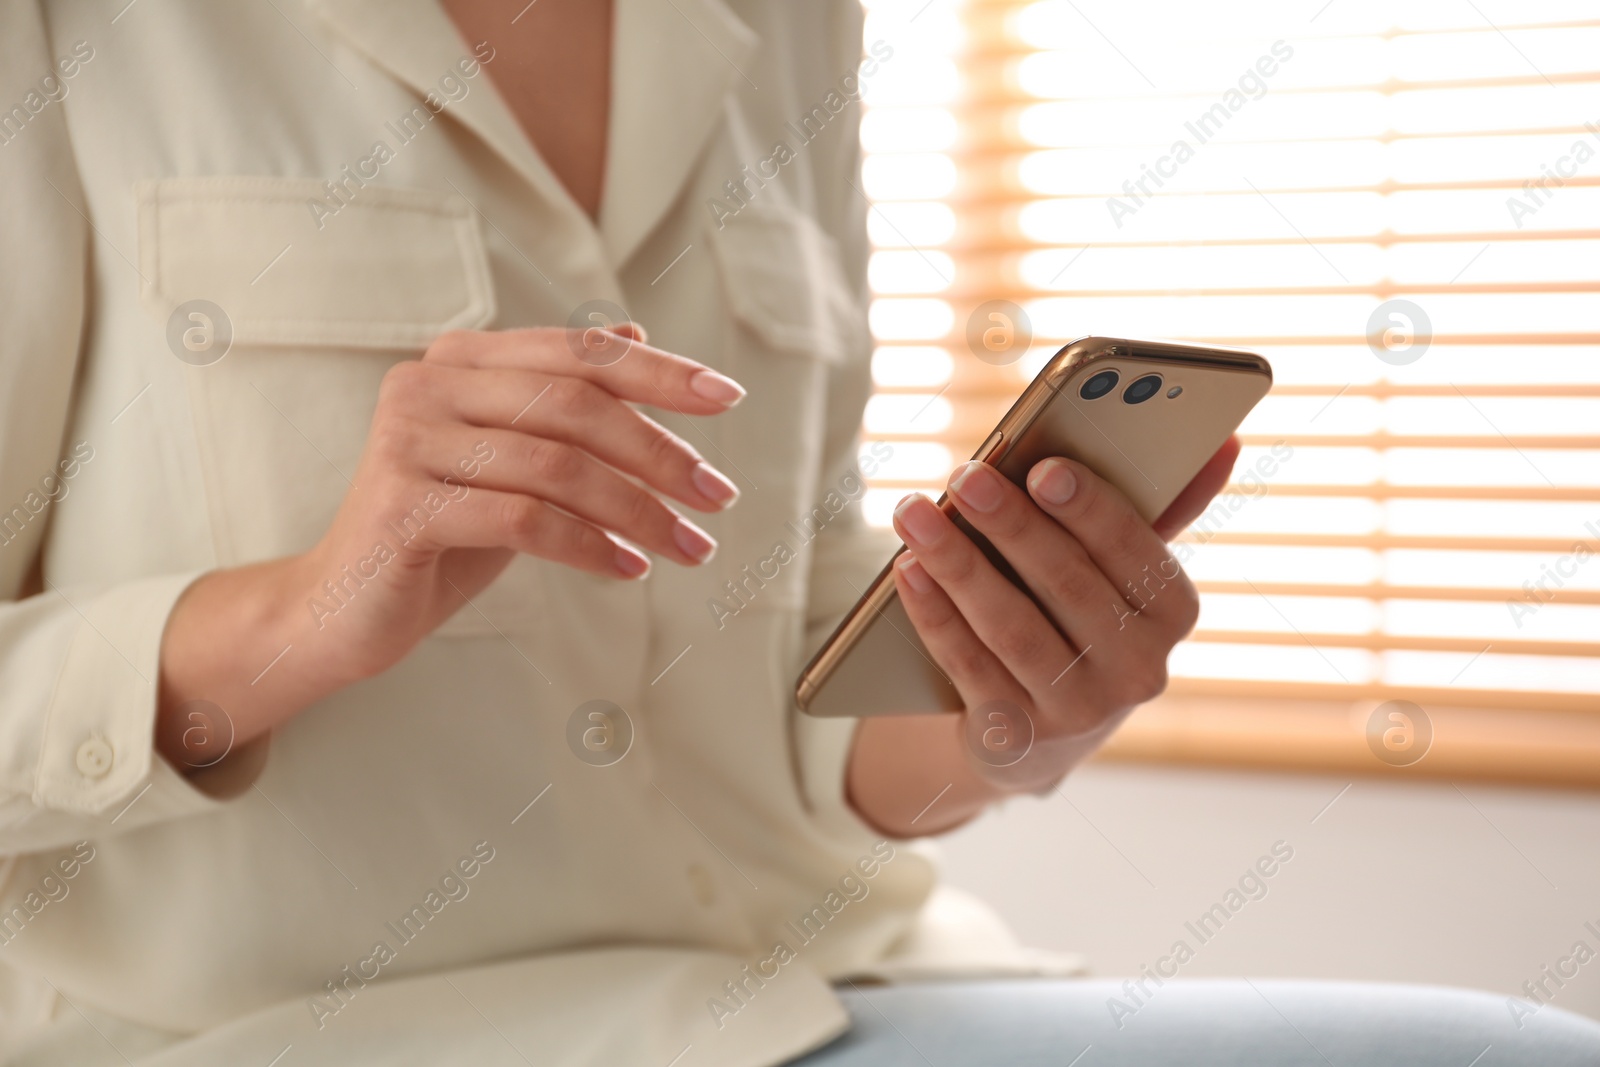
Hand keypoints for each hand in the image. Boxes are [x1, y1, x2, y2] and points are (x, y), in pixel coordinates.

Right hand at [156, 325, 744, 769]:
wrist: (342, 609)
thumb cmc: (441, 532)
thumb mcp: (513, 458)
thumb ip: (562, 401)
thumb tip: (632, 334)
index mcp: (459, 360)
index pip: (578, 353)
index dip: (659, 371)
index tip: (728, 397)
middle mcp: (427, 384)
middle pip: (575, 405)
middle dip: (661, 452)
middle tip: (719, 496)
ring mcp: (408, 442)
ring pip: (557, 466)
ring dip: (639, 511)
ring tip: (691, 547)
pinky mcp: (403, 506)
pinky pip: (523, 519)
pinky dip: (590, 546)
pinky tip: (628, 569)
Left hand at [847, 438, 1238, 831]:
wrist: (1042, 732)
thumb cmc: (1084, 615)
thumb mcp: (1123, 568)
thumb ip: (1163, 504)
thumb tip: (1227, 440)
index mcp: (1172, 612)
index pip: (1137, 554)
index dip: (1090, 510)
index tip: (1044, 466)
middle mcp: (1137, 669)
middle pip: (1068, 588)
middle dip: (1012, 527)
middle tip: (966, 476)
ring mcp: (1077, 710)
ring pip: (1012, 630)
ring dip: (959, 565)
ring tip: (916, 513)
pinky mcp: (1017, 737)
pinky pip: (969, 666)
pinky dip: (935, 614)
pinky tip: (908, 571)